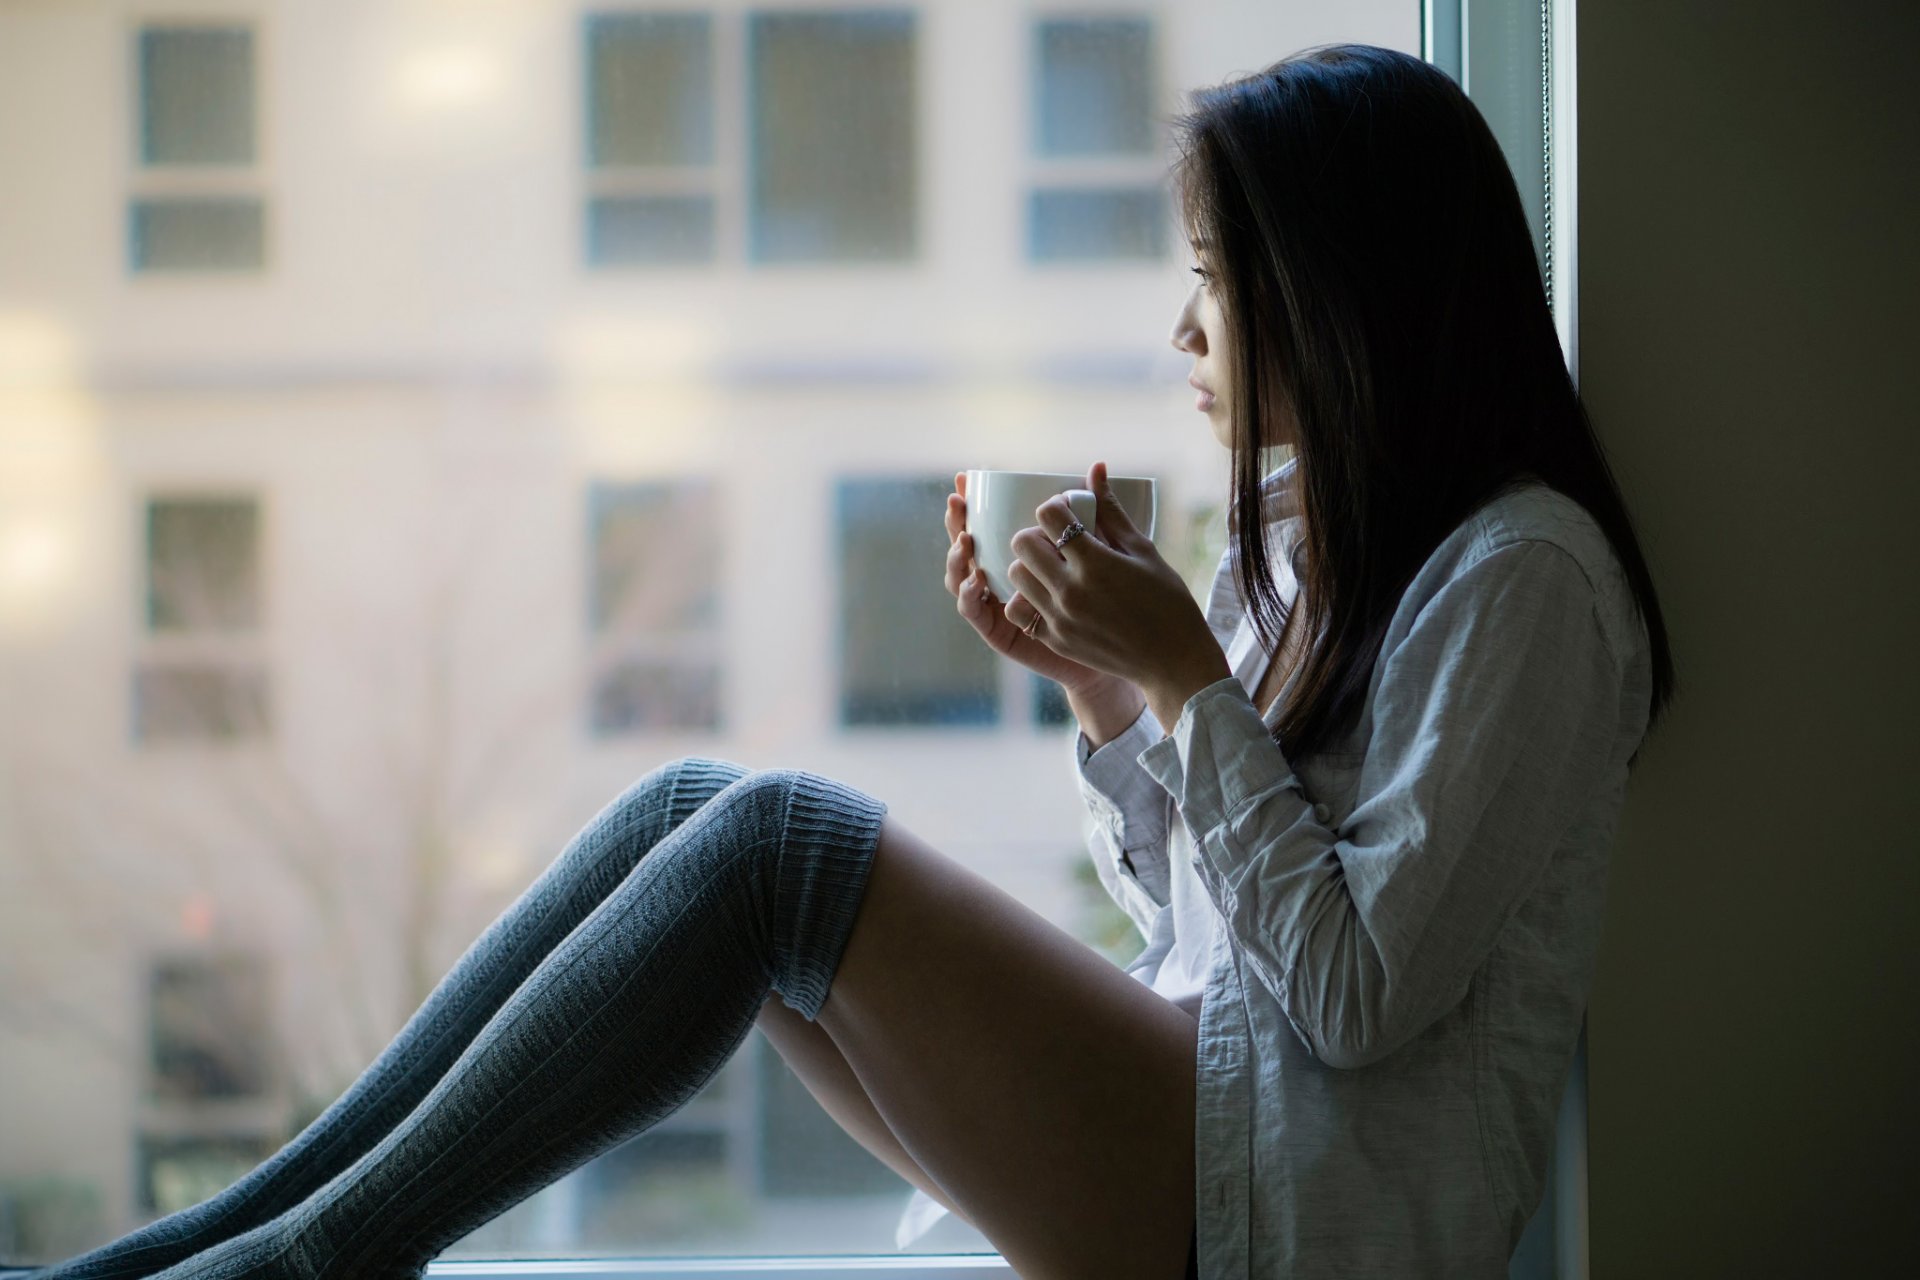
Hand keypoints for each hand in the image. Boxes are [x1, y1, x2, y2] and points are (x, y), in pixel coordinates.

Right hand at [942, 471, 1118, 694]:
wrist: (1120, 648)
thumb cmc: (1113, 596)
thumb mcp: (1105, 551)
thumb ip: (1097, 512)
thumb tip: (1097, 465)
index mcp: (1020, 555)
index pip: (985, 523)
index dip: (971, 502)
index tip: (965, 480)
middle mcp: (1001, 577)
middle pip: (966, 547)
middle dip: (957, 524)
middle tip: (958, 505)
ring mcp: (997, 604)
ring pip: (962, 579)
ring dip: (957, 559)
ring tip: (965, 541)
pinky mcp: (1001, 631)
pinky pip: (977, 615)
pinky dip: (970, 598)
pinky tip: (975, 582)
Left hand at [1002, 461, 1231, 720]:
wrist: (1173, 660)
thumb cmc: (1167, 602)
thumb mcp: (1143, 551)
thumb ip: (1111, 511)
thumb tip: (1095, 468)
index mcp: (1096, 563)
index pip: (1048, 516)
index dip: (1056, 508)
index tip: (1070, 514)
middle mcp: (1071, 591)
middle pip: (1023, 543)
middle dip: (1037, 534)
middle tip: (1057, 542)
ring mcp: (1059, 619)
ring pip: (1016, 576)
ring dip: (1030, 565)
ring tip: (1053, 569)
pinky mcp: (1055, 641)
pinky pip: (1019, 612)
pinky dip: (1029, 599)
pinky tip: (1051, 596)